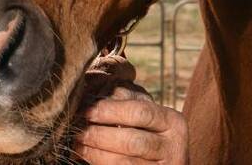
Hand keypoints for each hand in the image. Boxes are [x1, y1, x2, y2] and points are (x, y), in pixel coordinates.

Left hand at [73, 87, 187, 164]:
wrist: (166, 162)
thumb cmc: (148, 132)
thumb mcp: (144, 115)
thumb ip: (125, 102)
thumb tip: (93, 94)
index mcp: (172, 121)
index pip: (139, 112)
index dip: (110, 111)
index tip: (86, 110)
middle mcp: (174, 146)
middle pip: (132, 140)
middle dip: (100, 135)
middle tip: (77, 130)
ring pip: (124, 162)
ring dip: (96, 153)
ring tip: (78, 144)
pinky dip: (101, 164)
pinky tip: (88, 157)